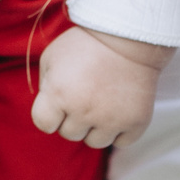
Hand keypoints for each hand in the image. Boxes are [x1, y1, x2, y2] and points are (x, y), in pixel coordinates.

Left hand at [31, 26, 171, 148]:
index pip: (43, 124)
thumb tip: (49, 109)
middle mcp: (83, 111)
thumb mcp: (53, 56)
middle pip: (69, 133)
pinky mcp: (135, 123)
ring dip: (95, 126)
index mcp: (58, 94)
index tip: (59, 100)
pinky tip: (119, 109)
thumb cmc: (87, 44)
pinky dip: (119, 130)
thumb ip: (45, 85)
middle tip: (86, 94)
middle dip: (73, 117)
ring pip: (95, 141)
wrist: (131, 36)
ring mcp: (111, 119)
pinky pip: (121, 142)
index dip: (49, 113)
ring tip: (102, 101)